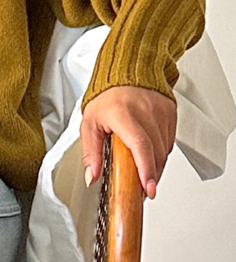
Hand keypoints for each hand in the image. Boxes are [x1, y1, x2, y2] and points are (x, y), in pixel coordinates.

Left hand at [80, 85, 176, 199]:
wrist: (128, 70)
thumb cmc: (107, 96)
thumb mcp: (90, 123)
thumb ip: (90, 152)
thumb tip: (90, 177)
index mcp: (123, 113)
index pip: (140, 144)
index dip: (145, 169)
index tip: (147, 188)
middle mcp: (145, 112)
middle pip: (155, 153)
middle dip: (150, 176)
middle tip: (142, 191)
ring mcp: (161, 112)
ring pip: (164, 150)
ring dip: (156, 167)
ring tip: (144, 175)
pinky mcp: (170, 113)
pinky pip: (169, 142)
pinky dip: (161, 154)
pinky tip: (150, 156)